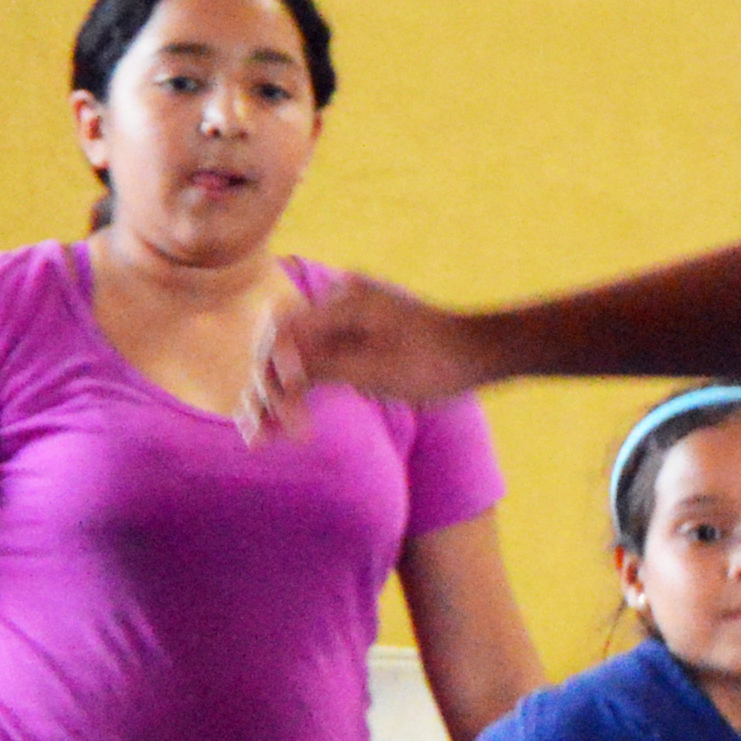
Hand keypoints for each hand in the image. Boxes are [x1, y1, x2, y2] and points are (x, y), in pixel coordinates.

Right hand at [242, 266, 487, 433]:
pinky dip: (306, 388)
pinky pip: (320, 360)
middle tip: (259, 438)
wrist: (481, 352)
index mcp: (342, 302)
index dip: (268, 379)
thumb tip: (274, 368)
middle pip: (285, 347)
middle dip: (269, 391)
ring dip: (283, 395)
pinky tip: (291, 420)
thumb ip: (322, 365)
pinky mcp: (359, 337)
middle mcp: (340, 302)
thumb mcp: (373, 369)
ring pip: (299, 357)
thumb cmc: (434, 361)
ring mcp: (349, 319)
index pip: (282, 337)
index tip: (265, 420)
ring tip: (267, 437)